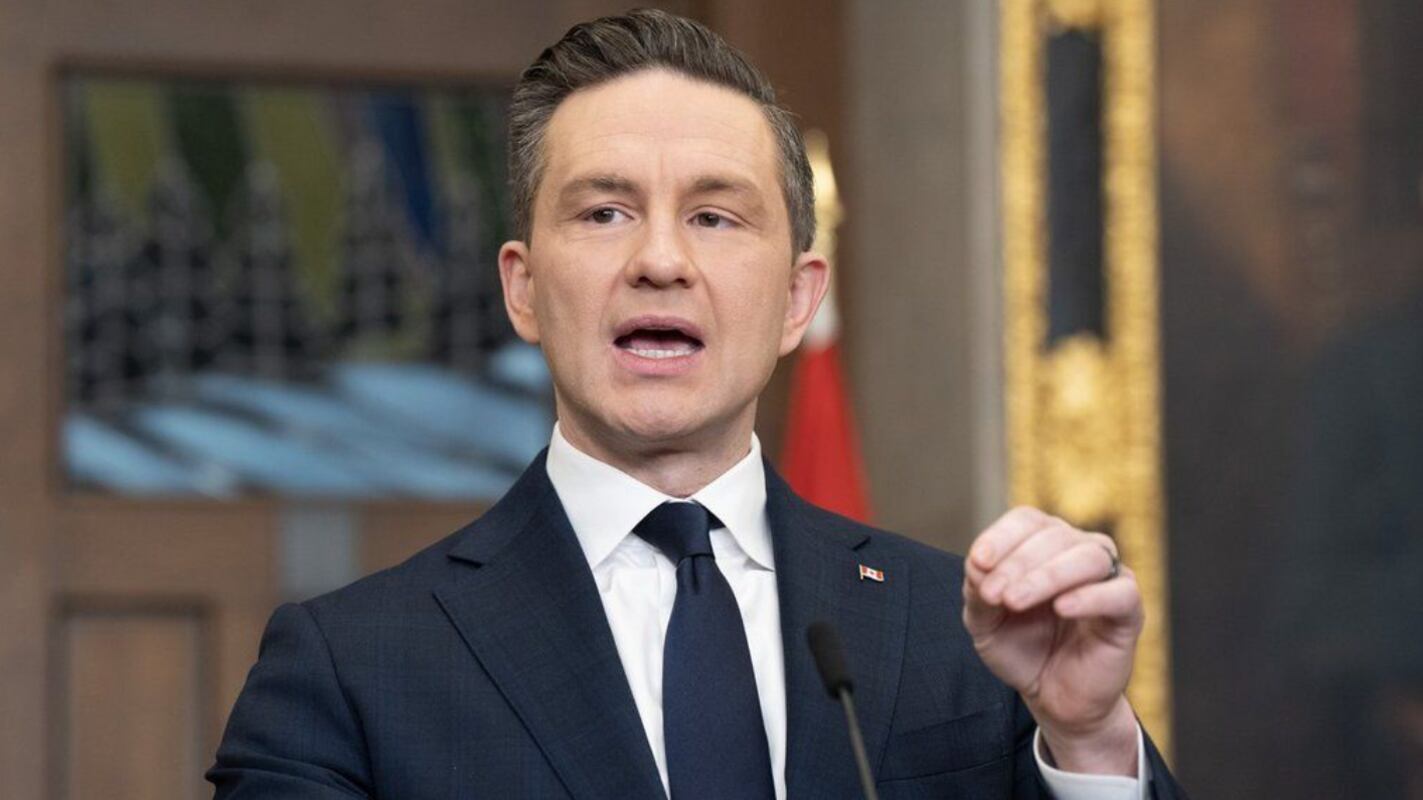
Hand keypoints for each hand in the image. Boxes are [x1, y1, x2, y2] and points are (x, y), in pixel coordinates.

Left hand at [962, 506, 1141, 775]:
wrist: (1052, 697)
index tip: (978, 562)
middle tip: (994, 595)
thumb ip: (978, 591)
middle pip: (1054, 535)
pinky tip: (1062, 607)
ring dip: (1047, 576)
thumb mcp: (985, 622)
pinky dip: (1090, 596)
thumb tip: (977, 563)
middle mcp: (1079, 551)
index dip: (1001, 536)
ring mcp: (1108, 579)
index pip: (1027, 521)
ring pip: (1088, 557)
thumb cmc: (1021, 649)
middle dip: (1017, 564)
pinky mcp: (1129, 611)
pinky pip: (1120, 592)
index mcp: (1043, 544)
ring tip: (1015, 602)